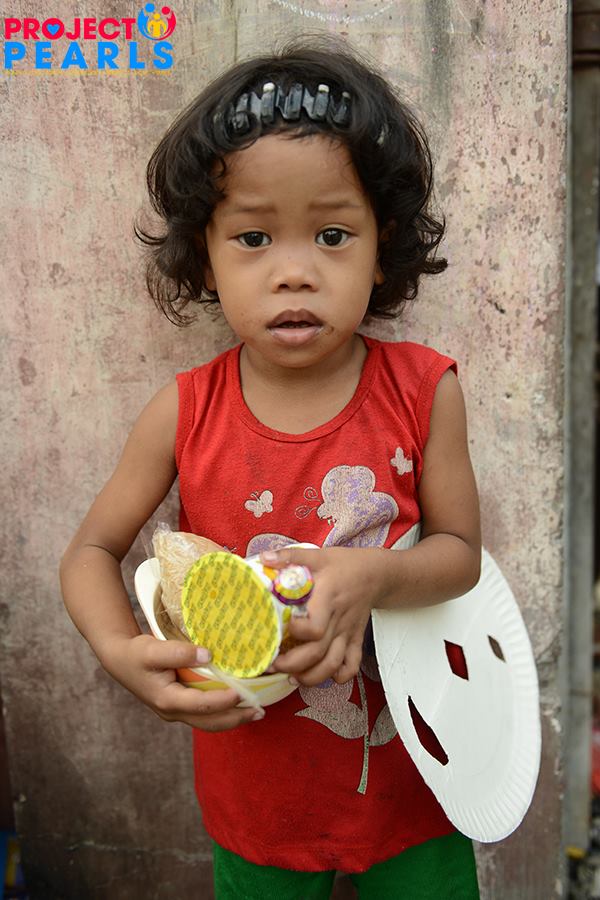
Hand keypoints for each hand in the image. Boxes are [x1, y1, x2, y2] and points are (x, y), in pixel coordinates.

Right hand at [101, 634, 263, 730]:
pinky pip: (204, 714)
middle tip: (260, 711)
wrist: (120, 660)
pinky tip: (236, 704)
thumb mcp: (153, 649)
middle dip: (235, 718)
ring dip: (231, 719)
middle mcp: (172, 711)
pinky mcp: (179, 706)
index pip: (201, 705)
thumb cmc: (136, 654)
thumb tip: (207, 654)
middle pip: (209, 722)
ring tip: (255, 711)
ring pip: (208, 722)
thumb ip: (178, 652)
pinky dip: (222, 712)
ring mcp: (175, 712)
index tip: (243, 692)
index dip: (224, 701)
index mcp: (167, 700)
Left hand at [261, 546, 383, 686]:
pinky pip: (352, 665)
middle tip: (274, 664)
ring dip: (312, 677)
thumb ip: (290, 556)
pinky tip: (325, 675)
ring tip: (293, 677)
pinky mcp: (355, 639)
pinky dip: (340, 676)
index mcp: (327, 599)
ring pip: (333, 665)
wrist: (377, 573)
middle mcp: (338, 620)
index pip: (315, 627)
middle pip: (318, 653)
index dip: (297, 631)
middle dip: (293, 664)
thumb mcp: (318, 555)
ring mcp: (348, 632)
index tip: (283, 626)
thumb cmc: (345, 564)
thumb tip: (264, 557)